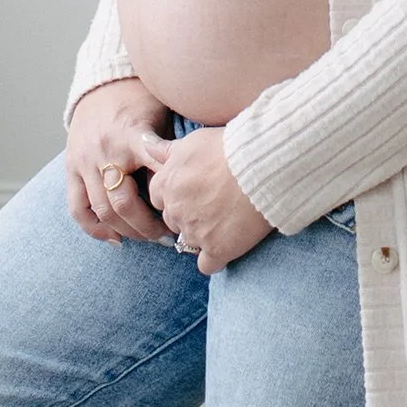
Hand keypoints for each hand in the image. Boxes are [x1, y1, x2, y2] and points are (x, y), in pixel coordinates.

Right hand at [65, 79, 172, 243]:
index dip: (167, 205)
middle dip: (147, 228)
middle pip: (123, 205)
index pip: (152, 179)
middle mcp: (104, 152)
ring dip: (125, 231)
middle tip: (167, 236)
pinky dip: (94, 228)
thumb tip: (184, 189)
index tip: (183, 219)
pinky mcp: (71, 167)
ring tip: (146, 238)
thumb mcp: (162, 120)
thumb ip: (167, 154)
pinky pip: (77, 208)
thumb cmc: (142, 101)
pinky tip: (114, 238)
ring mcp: (84, 161)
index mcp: (132, 138)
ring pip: (101, 211)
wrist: (105, 82)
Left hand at [146, 125, 271, 274]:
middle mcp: (175, 210)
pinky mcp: (217, 249)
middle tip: (214, 204)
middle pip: (173, 221)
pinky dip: (215, 258)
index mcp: (166, 184)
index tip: (196, 191)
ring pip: (189, 241)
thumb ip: (166, 150)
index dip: (177, 195)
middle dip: (189, 215)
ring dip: (203, 235)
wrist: (262, 166)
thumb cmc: (229, 148)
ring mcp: (195, 232)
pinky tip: (228, 246)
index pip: (159, 198)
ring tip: (227, 221)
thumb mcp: (193, 142)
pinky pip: (207, 265)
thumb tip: (145, 145)